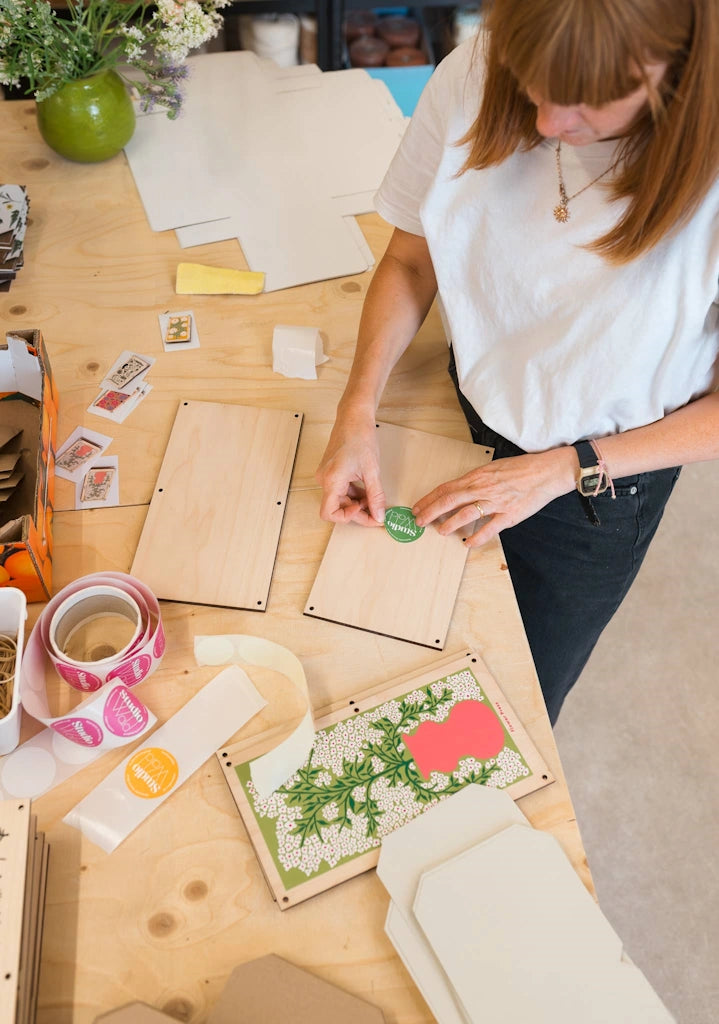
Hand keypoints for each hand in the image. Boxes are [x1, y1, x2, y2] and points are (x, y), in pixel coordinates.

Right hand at [316, 411, 385, 525]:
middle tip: (377, 513)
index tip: (366, 513)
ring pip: (340, 499)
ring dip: (357, 503)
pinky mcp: (330, 472)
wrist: (353, 417)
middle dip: (358, 512)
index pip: (329, 513)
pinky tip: (367, 490)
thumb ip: (375, 496)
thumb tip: (379, 516)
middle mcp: (324, 480)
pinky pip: (340, 490)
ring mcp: (326, 476)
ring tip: (374, 499)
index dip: (348, 518)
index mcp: (331, 480)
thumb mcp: (372, 470)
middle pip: (337, 508)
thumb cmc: (360, 437)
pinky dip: (354, 494)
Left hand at [412, 448, 576, 547]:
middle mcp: (482, 488)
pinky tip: (468, 543)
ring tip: (440, 531)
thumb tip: (462, 490)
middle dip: (430, 512)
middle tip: (419, 521)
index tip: (418, 507)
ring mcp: (495, 502)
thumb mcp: (493, 468)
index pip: (446, 488)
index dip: (429, 499)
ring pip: (465, 514)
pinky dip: (476, 538)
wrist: (546, 472)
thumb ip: (477, 480)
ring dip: (449, 524)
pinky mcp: (508, 515)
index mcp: (477, 476)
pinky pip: (489, 529)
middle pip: (449, 500)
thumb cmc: (522, 468)